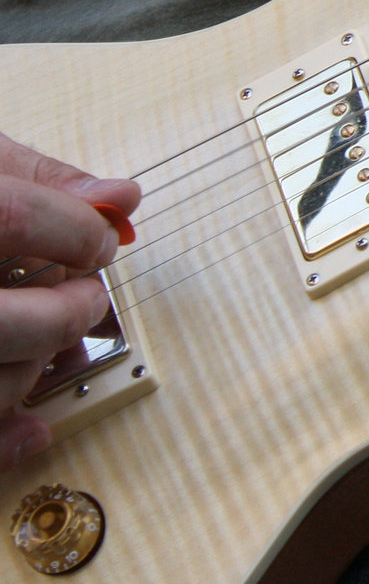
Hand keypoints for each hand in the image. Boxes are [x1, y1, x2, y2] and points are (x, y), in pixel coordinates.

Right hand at [0, 134, 137, 466]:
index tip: (99, 241)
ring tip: (44, 340)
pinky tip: (32, 427)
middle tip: (86, 296)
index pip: (14, 217)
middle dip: (66, 312)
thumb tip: (121, 197)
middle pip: (5, 321)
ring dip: (33, 370)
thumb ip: (34, 179)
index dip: (75, 229)